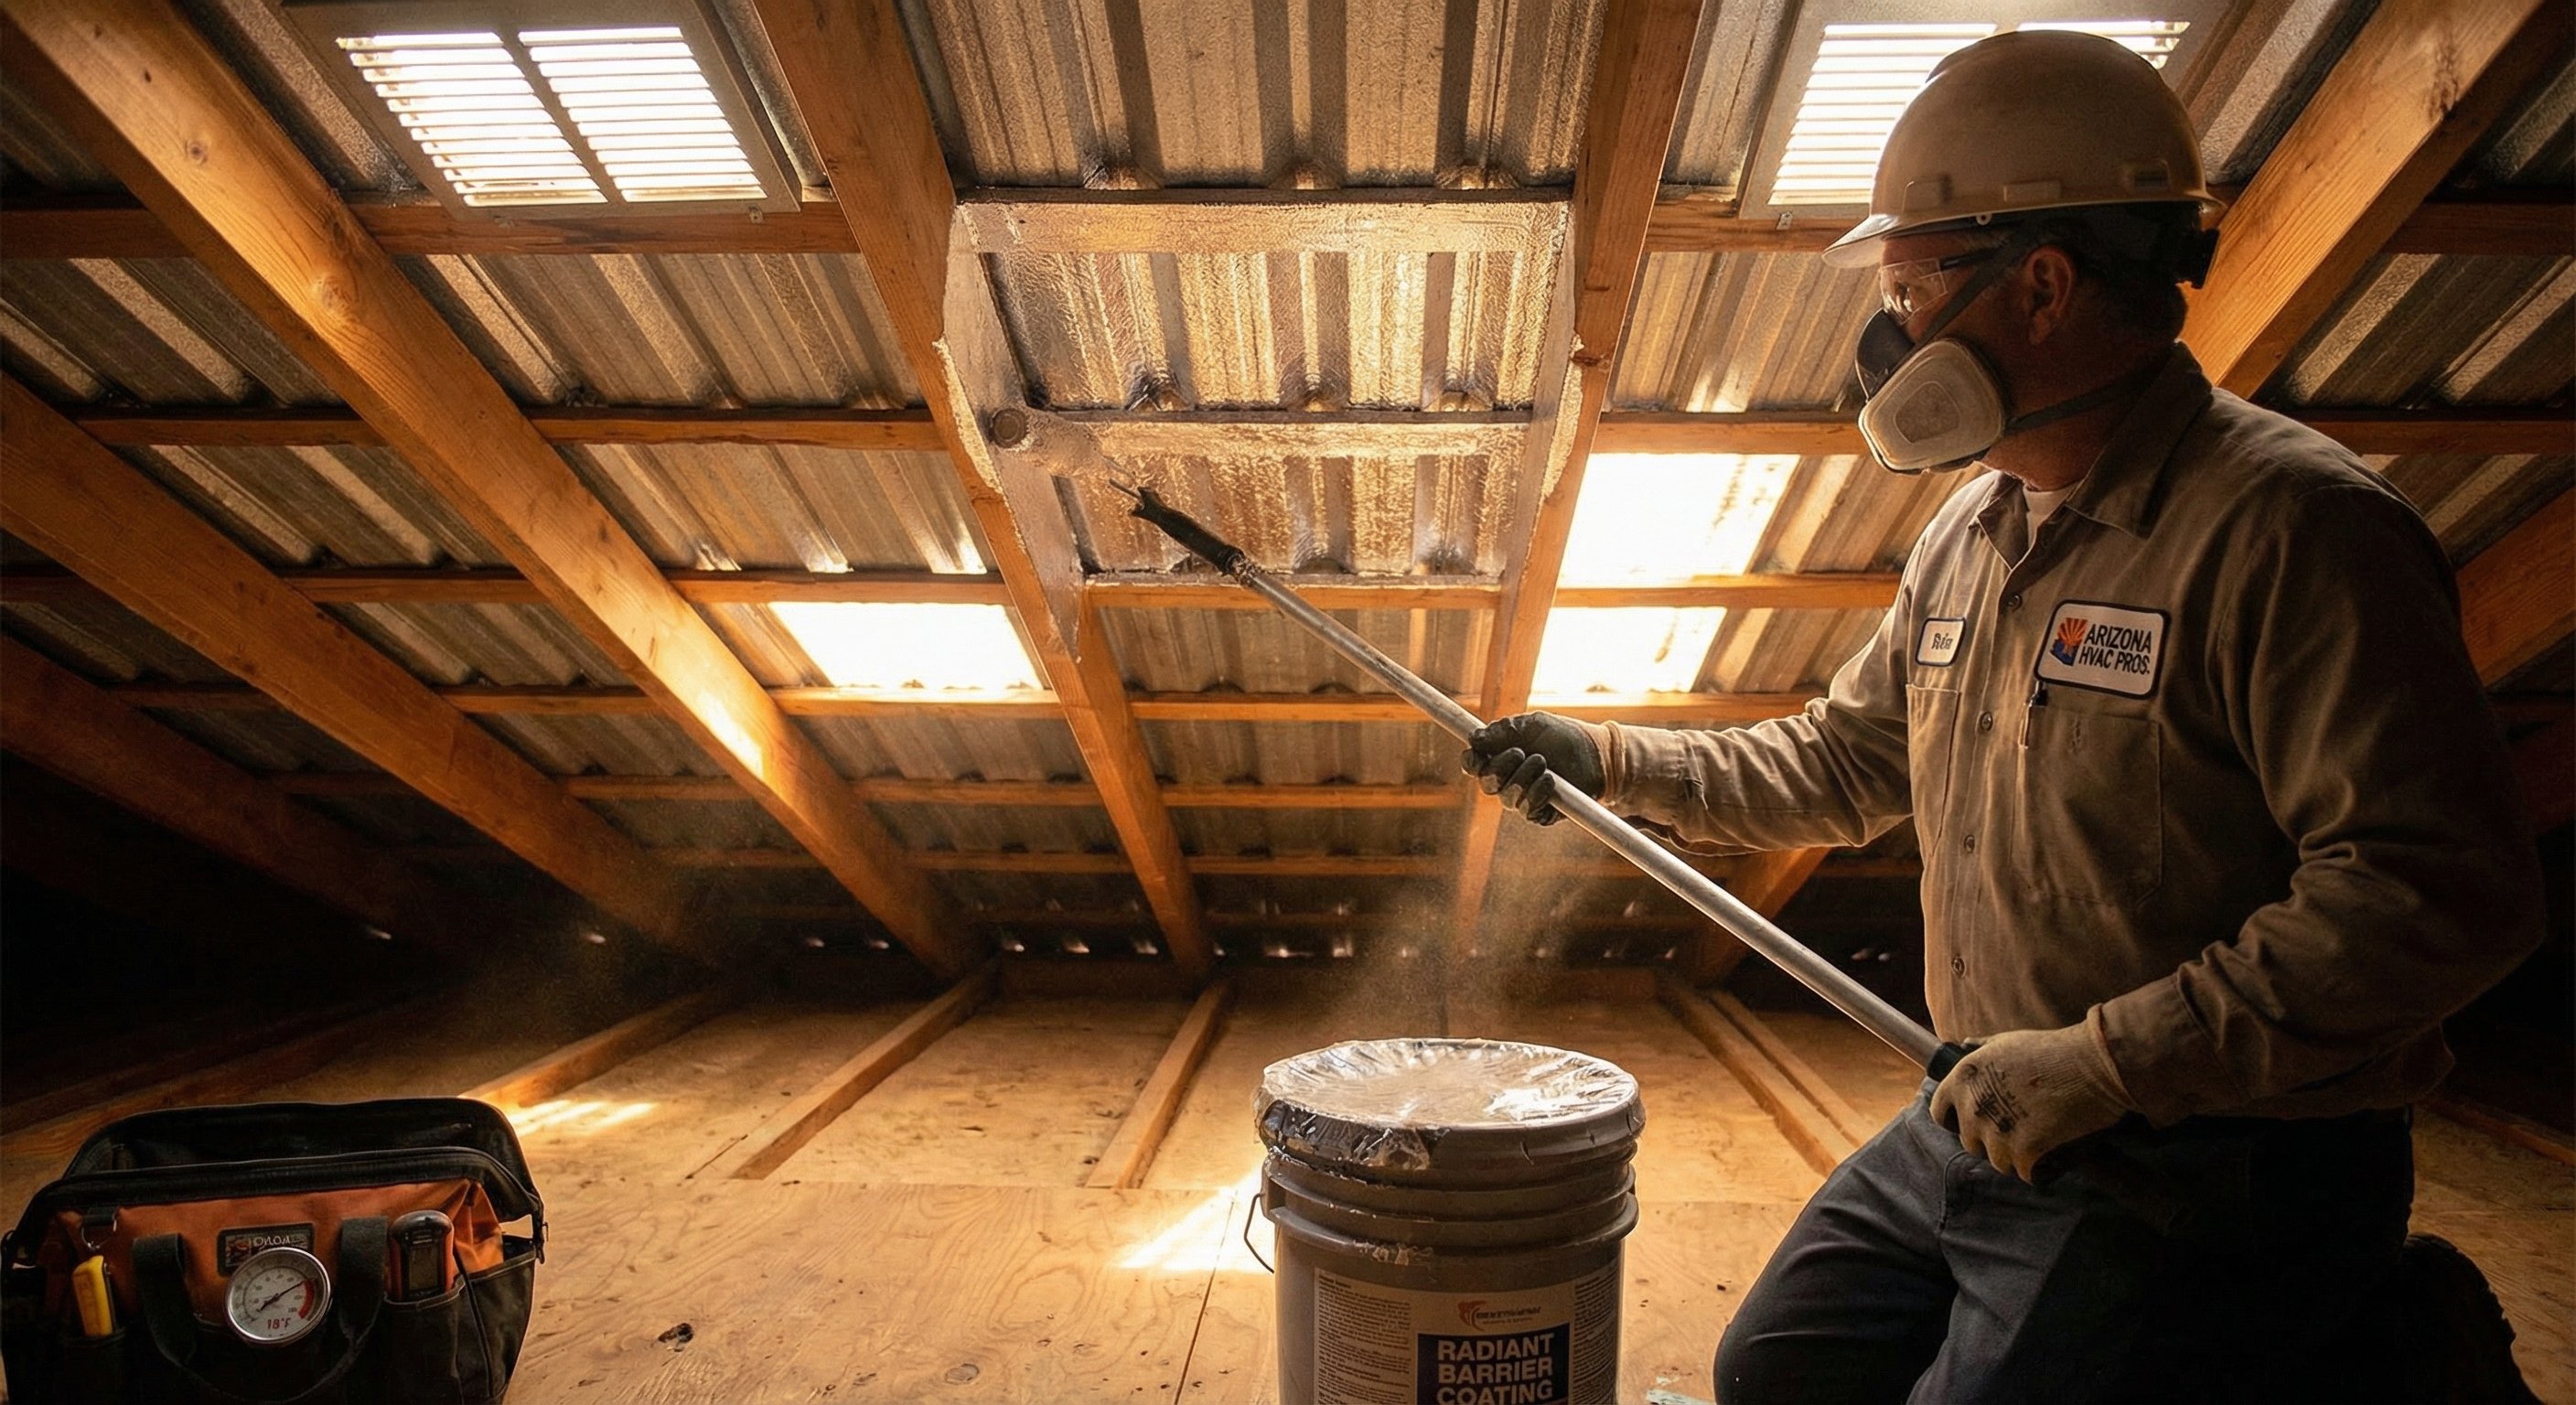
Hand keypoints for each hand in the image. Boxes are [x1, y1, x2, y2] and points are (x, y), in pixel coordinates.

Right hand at [1461, 713, 1603, 823]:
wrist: (1595, 753)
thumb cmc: (1563, 736)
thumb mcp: (1532, 726)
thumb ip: (1503, 731)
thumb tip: (1473, 738)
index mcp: (1500, 757)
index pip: (1473, 765)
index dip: (1471, 761)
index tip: (1479, 753)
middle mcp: (1508, 780)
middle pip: (1485, 783)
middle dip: (1500, 767)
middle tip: (1521, 753)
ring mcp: (1523, 797)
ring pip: (1506, 798)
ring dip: (1522, 778)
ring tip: (1543, 763)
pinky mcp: (1540, 813)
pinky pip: (1527, 810)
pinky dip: (1536, 793)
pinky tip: (1550, 781)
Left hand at [1930, 1022, 2133, 1181]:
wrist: (2091, 1065)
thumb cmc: (2051, 1049)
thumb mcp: (2006, 1041)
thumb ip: (1981, 1048)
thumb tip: (1964, 1045)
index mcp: (1963, 1079)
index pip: (1939, 1113)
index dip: (1956, 1120)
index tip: (1974, 1122)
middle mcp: (1974, 1107)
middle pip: (1970, 1143)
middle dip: (1989, 1140)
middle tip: (2017, 1130)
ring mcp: (1997, 1132)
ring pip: (1998, 1161)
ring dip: (2015, 1156)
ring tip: (2038, 1139)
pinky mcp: (2025, 1151)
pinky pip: (2024, 1173)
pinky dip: (2037, 1169)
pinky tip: (2051, 1153)